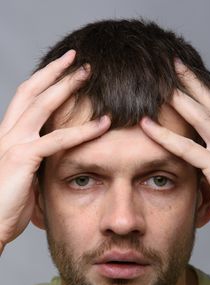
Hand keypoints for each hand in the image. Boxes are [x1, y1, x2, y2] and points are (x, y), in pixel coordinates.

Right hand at [0, 50, 109, 252]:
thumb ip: (39, 160)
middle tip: (77, 59)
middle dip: (54, 72)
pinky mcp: (23, 158)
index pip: (26, 98)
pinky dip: (83, 131)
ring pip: (42, 105)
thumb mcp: (25, 174)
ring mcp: (14, 143)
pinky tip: (103, 123)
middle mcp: (8, 132)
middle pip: (32, 92)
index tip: (62, 67)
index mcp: (8, 134)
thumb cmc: (7, 203)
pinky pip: (58, 140)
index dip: (43, 79)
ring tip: (87, 73)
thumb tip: (57, 156)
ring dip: (66, 86)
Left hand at [140, 61, 209, 236]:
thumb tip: (201, 149)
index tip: (187, 73)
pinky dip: (165, 136)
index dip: (204, 88)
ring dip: (180, 100)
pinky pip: (188, 150)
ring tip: (160, 85)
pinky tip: (147, 126)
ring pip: (202, 119)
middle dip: (192, 82)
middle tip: (173, 64)